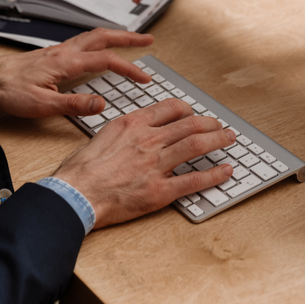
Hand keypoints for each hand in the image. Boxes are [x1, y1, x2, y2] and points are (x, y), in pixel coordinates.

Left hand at [0, 28, 153, 117]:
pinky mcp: (51, 54)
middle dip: (128, 38)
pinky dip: (98, 41)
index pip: (106, 60)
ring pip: (93, 36)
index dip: (129, 68)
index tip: (143, 78)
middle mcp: (64, 51)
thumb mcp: (43, 105)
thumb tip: (102, 104)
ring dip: (114, 36)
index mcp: (66, 62)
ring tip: (130, 40)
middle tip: (148, 39)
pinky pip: (82, 41)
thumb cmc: (9, 90)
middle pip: (104, 37)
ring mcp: (58, 51)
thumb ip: (75, 104)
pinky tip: (98, 49)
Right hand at [52, 98, 235, 227]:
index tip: (194, 114)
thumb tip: (136, 130)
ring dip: (218, 141)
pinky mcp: (160, 190)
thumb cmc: (81, 170)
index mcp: (133, 124)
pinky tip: (225, 171)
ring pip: (196, 145)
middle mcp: (148, 140)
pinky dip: (214, 175)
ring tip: (229, 139)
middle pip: (190, 125)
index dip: (188, 110)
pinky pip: (194, 180)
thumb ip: (125, 131)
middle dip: (210, 124)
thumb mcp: (102, 136)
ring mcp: (156, 165)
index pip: (170, 108)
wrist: (75, 195)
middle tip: (221, 126)